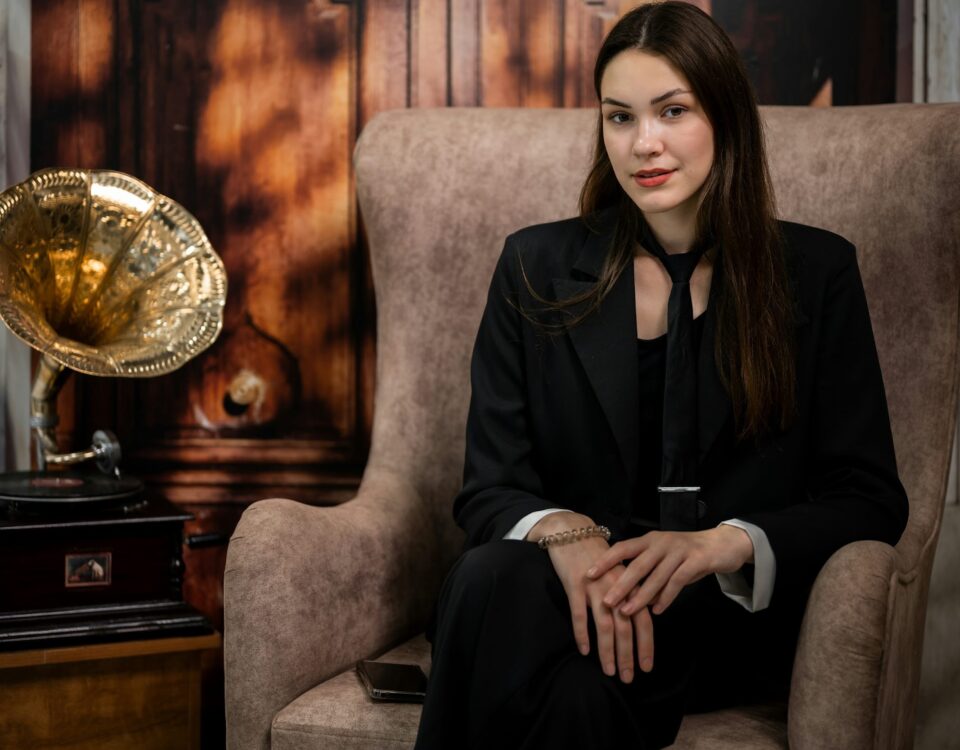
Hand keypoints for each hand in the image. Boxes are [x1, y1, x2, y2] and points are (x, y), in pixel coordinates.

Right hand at [528, 513, 654, 682]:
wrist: (572, 532)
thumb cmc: (596, 556)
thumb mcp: (617, 574)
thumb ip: (628, 595)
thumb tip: (636, 625)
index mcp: (629, 585)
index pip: (643, 619)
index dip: (645, 644)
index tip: (647, 667)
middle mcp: (616, 588)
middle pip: (626, 626)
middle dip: (628, 654)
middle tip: (629, 677)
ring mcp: (595, 587)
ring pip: (604, 624)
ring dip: (608, 650)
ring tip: (610, 671)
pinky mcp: (575, 585)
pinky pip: (579, 614)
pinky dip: (582, 633)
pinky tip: (585, 650)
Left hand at [585, 526, 753, 616]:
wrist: (722, 544)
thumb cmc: (686, 554)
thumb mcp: (662, 557)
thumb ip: (645, 570)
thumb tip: (622, 592)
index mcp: (649, 540)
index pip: (623, 548)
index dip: (605, 561)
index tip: (588, 574)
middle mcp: (661, 542)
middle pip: (637, 565)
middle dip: (620, 584)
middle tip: (605, 601)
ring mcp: (679, 551)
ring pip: (656, 576)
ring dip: (641, 596)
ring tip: (627, 612)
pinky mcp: (696, 561)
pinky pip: (678, 581)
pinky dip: (666, 597)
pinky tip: (657, 611)